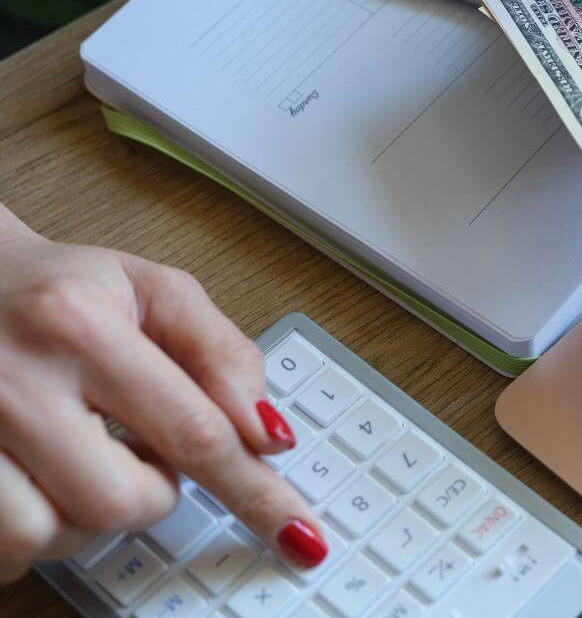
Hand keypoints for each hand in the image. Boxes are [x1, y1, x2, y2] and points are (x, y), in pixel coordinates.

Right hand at [0, 206, 325, 582]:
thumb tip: (268, 434)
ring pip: (55, 535)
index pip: (193, 431)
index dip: (253, 491)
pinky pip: (4, 548)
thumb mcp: (156, 292)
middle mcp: (16, 382)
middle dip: (153, 490)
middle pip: (123, 502)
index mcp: (79, 325)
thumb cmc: (64, 289)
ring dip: (87, 512)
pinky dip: (37, 526)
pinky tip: (42, 477)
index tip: (296, 531)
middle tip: (137, 444)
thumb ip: (222, 355)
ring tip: (82, 455)